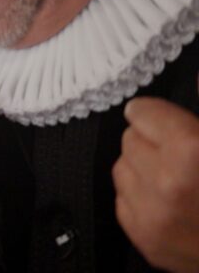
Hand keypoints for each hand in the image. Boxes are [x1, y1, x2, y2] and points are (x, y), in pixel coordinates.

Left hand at [113, 96, 198, 272]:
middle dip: (152, 142)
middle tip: (181, 153)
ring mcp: (152, 215)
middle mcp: (165, 183)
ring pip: (123, 169)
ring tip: (177, 178)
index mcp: (190, 151)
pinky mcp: (145, 239)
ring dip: (144, 169)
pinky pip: (124, 201)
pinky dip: (142, 197)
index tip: (162, 118)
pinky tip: (172, 201)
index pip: (142, 112)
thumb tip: (196, 76)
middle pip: (130, 139)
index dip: (156, 114)